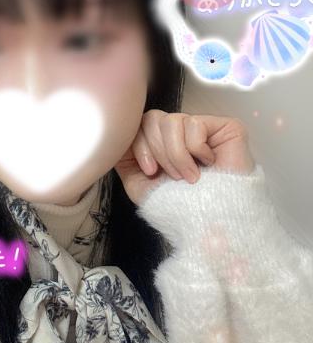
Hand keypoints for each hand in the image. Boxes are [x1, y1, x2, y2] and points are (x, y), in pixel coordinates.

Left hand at [114, 110, 255, 205]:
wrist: (207, 223)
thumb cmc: (177, 208)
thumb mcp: (139, 183)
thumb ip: (125, 157)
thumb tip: (116, 137)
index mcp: (161, 143)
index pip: (140, 124)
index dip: (139, 145)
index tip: (149, 171)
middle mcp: (181, 133)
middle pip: (153, 118)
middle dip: (158, 151)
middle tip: (172, 177)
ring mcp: (203, 128)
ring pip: (173, 121)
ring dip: (176, 154)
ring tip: (189, 176)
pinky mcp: (226, 127)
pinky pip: (195, 124)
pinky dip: (197, 150)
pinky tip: (208, 165)